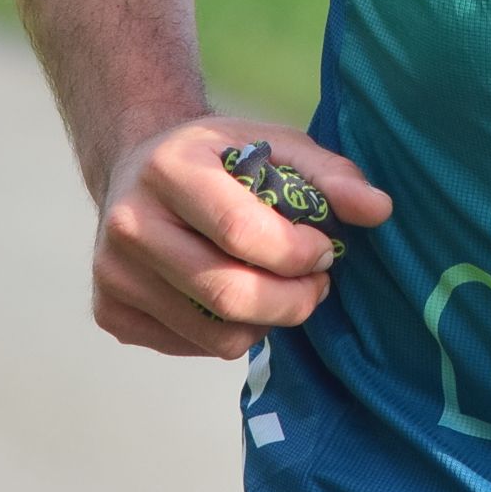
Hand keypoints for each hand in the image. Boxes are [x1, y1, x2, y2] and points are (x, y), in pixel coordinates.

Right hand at [93, 114, 392, 359]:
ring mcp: (112, 273)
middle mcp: (129, 222)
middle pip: (228, 292)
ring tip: (284, 292)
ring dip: (268, 322)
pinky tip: (238, 298)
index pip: (241, 231)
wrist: (137, 165)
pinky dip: (230, 334)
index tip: (326, 251)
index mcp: (169, 168)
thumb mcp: (274, 145)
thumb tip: (380, 209)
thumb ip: (330, 174)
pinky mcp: (109, 311)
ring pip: (214, 332)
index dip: (297, 254)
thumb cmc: (219, 157)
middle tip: (319, 287)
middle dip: (293, 300)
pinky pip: (192, 346)